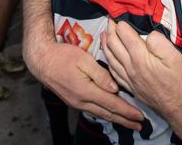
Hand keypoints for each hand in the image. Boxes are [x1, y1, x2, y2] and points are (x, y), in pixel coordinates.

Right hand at [28, 40, 144, 129]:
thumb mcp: (84, 60)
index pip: (112, 104)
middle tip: (139, 126)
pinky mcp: (74, 100)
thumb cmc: (62, 56)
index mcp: (86, 91)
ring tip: (129, 122)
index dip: (127, 111)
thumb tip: (115, 89)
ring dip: (116, 118)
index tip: (139, 116)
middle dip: (125, 120)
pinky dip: (105, 113)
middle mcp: (81, 101)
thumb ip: (101, 75)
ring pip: (101, 113)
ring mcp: (76, 103)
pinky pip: (93, 109)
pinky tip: (111, 113)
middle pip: (108, 113)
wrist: (41, 60)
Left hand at [102, 21, 181, 116]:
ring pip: (111, 59)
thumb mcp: (175, 57)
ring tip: (104, 35)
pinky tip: (109, 59)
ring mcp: (130, 80)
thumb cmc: (181, 83)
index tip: (118, 16)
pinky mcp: (132, 88)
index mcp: (141, 59)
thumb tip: (148, 34)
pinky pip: (114, 73)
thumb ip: (159, 43)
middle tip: (109, 21)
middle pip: (115, 46)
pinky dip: (109, 62)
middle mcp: (131, 69)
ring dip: (106, 45)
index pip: (125, 36)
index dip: (121, 24)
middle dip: (111, 31)